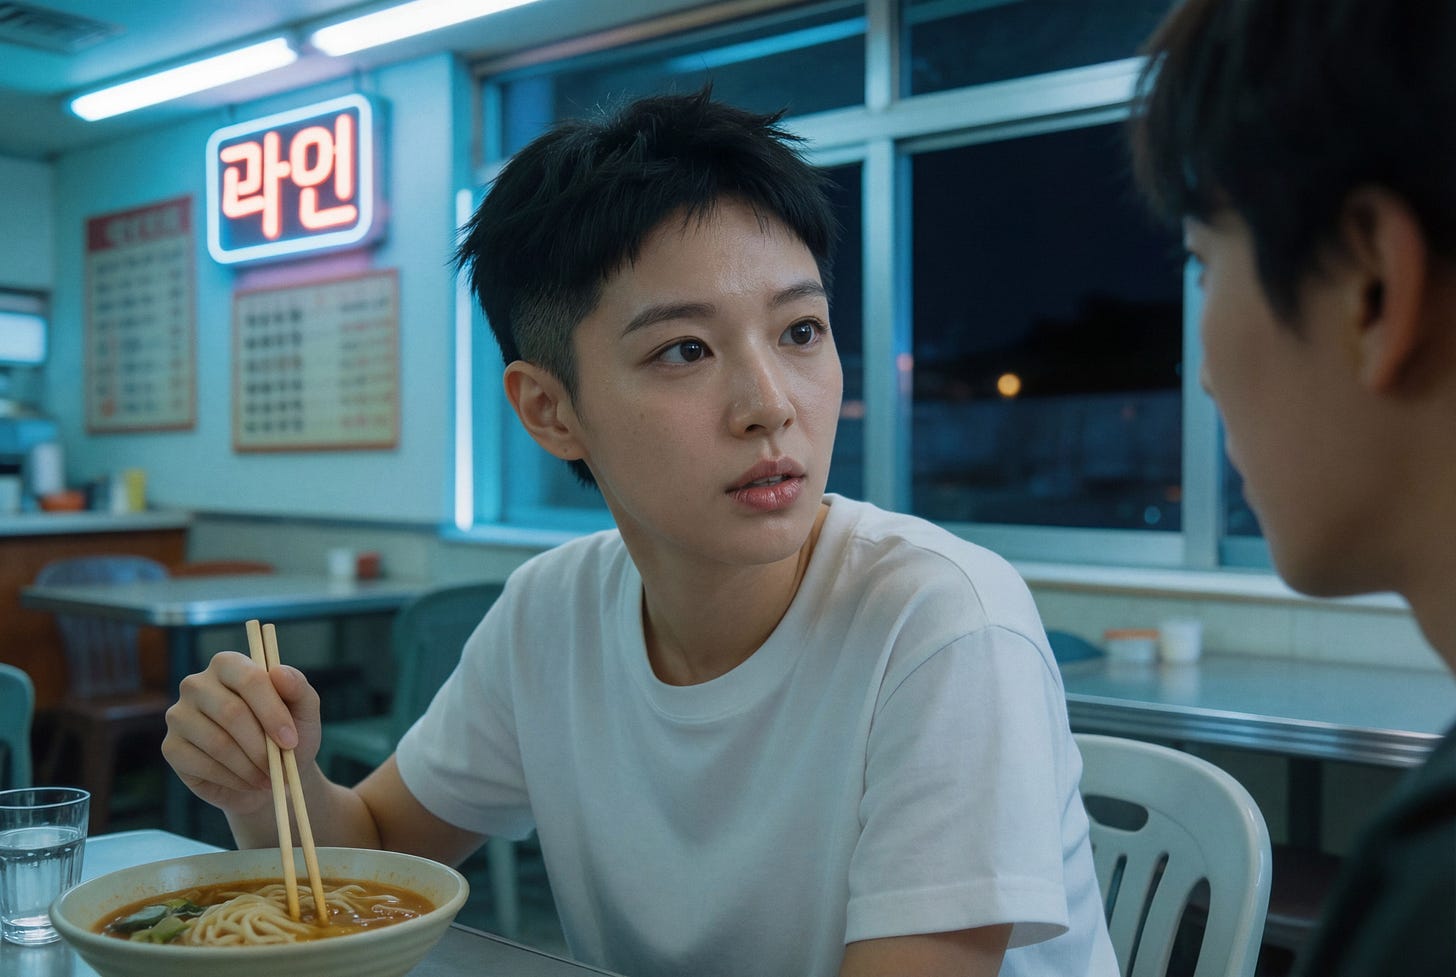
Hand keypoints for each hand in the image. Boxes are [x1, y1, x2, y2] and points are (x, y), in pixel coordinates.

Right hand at [162, 650, 322, 816]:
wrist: (269, 777)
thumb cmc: (286, 736)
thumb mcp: (304, 712)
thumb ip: (298, 688)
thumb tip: (279, 672)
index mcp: (229, 664)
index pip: (249, 679)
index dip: (272, 712)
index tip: (291, 741)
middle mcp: (197, 684)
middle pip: (231, 712)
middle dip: (262, 746)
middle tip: (280, 767)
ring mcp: (179, 715)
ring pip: (218, 743)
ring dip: (250, 767)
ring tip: (268, 777)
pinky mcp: (171, 747)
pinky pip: (202, 765)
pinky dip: (232, 779)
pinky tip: (246, 781)